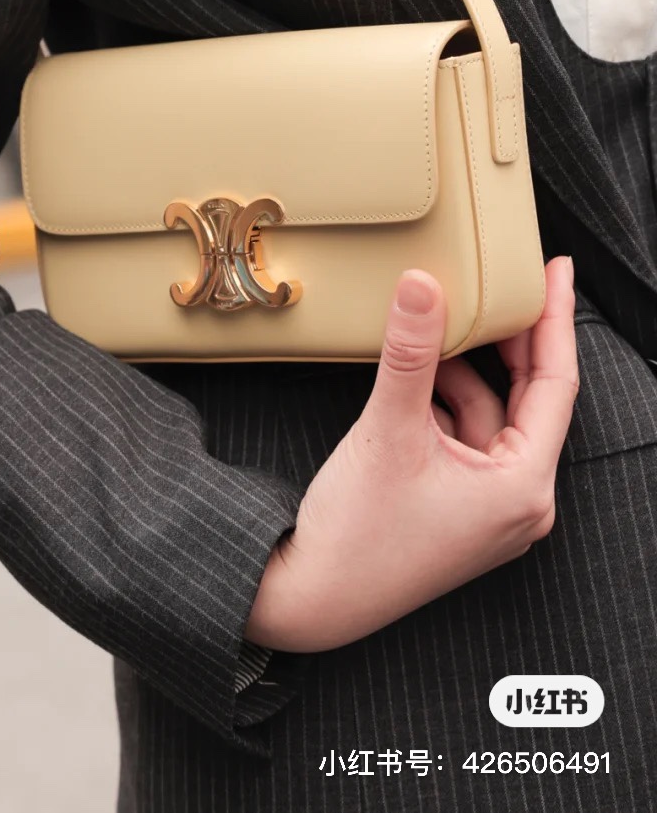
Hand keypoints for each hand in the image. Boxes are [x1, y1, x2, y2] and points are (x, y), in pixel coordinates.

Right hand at [245, 255, 576, 652]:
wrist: (311, 598)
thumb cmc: (357, 534)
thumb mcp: (388, 428)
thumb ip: (411, 352)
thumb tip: (422, 284)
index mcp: (524, 487)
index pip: (556, 383)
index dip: (554, 319)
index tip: (555, 270)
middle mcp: (519, 502)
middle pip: (528, 398)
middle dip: (508, 341)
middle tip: (501, 283)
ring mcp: (489, 509)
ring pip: (488, 415)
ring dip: (461, 372)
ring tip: (433, 327)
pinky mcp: (458, 509)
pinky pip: (464, 437)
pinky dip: (442, 402)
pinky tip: (413, 375)